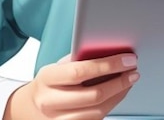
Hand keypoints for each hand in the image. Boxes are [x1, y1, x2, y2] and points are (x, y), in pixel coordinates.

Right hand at [3, 52, 138, 119]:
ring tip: (130, 81)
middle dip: (119, 82)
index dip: (108, 65)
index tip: (127, 59)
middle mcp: (50, 102)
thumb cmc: (50, 82)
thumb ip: (79, 59)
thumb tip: (110, 51)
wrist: (29, 108)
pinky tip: (118, 94)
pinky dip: (110, 106)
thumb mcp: (58, 66)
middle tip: (134, 70)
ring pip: (96, 112)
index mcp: (47, 78)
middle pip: (93, 95)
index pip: (81, 71)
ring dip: (118, 95)